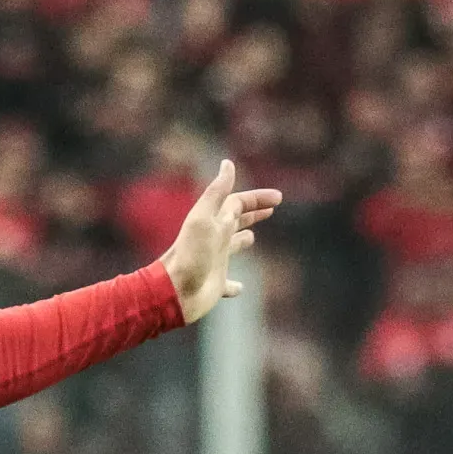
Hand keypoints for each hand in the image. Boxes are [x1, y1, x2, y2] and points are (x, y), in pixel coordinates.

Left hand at [157, 158, 283, 325]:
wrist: (174, 290)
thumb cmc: (191, 254)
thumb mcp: (203, 218)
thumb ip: (217, 192)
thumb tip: (227, 163)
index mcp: (215, 222)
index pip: (238, 204)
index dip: (257, 199)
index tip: (278, 198)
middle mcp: (216, 239)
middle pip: (237, 220)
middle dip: (253, 213)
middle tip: (271, 209)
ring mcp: (215, 261)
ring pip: (232, 246)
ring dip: (242, 240)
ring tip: (251, 237)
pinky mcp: (215, 285)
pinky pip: (227, 284)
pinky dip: (235, 285)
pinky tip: (240, 288)